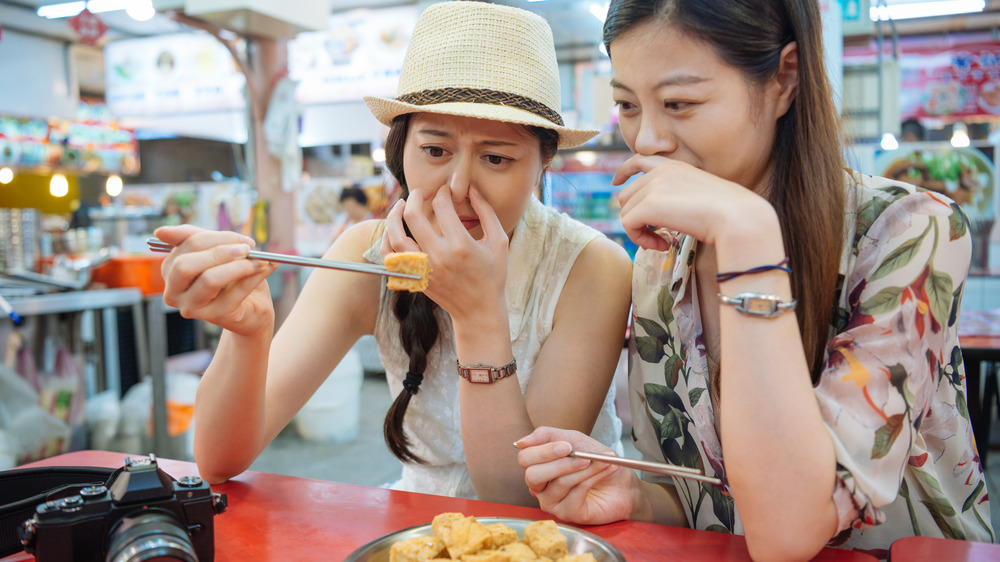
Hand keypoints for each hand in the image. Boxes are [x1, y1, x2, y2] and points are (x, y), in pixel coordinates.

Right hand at [156, 225, 277, 335]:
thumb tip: (160, 231)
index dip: (216, 237)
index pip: (185, 245)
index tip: (243, 239)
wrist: (253, 308)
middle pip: (186, 265)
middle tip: (247, 248)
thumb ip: (198, 238)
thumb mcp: (217, 253)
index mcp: (171, 270)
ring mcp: (193, 307)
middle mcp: (174, 292)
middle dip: (220, 251)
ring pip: (209, 280)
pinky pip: (234, 293)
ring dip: (239, 266)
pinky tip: (269, 267)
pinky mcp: (216, 317)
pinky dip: (254, 276)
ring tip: (260, 260)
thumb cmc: (233, 277)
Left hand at [380, 186, 508, 321]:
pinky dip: (388, 240)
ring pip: (395, 235)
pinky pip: (390, 256)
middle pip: (412, 216)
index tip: (446, 193)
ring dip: (395, 214)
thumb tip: (471, 189)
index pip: (441, 206)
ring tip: (402, 204)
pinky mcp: (415, 277)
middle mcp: (438, 256)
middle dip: (415, 196)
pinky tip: (394, 229)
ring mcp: (424, 269)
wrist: (479, 311)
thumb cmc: (492, 275)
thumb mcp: (499, 241)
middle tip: (422, 192)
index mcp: (460, 245)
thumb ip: (487, 212)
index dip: (443, 192)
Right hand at [515, 427, 639, 524]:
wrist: (622, 483)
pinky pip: (575, 494)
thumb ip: (548, 436)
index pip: (525, 458)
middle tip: (580, 455)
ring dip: (583, 469)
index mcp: (538, 466)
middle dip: (558, 463)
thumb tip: (522, 441)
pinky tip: (604, 471)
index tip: (566, 445)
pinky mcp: (567, 514)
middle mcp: (540, 487)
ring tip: (601, 461)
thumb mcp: (574, 440)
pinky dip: (592, 478)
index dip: (544, 451)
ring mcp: (552, 502)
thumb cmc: (597, 461)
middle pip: (533, 475)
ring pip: (558, 483)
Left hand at [614, 155, 765, 250]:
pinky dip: (640, 239)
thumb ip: (678, 197)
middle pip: (627, 195)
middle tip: (656, 236)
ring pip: (626, 211)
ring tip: (661, 242)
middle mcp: (660, 172)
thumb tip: (661, 213)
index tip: (617, 181)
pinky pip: (628, 225)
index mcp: (674, 165)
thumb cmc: (728, 213)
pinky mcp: (648, 205)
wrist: (736, 217)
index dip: (624, 171)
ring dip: (639, 231)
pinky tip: (661, 245)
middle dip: (636, 217)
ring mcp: (653, 187)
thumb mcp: (700, 196)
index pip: (639, 160)